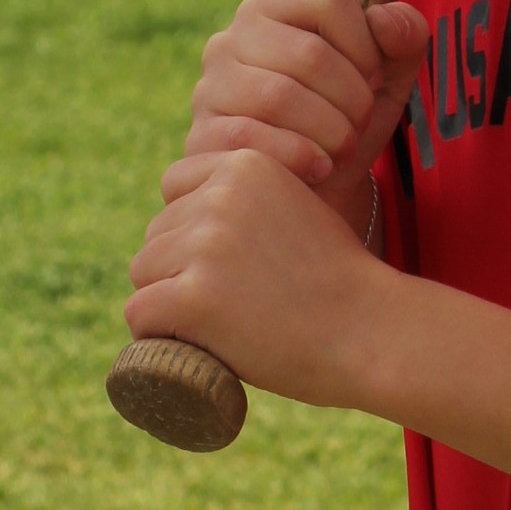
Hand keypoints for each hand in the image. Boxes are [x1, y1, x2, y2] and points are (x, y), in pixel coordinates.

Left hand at [125, 148, 391, 408]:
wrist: (371, 332)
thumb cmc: (340, 282)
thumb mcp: (297, 208)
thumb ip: (248, 200)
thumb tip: (190, 214)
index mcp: (246, 164)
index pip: (174, 187)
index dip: (190, 229)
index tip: (224, 262)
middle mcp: (219, 196)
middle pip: (157, 234)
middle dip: (180, 269)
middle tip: (234, 302)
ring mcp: (204, 246)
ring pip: (144, 273)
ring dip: (168, 302)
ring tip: (223, 324)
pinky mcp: (192, 297)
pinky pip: (140, 314)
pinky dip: (157, 336)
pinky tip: (195, 345)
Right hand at [186, 0, 427, 223]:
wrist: (311, 191)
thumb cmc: (345, 121)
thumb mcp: (388, 79)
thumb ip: (404, 36)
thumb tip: (383, 20)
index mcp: (271, 9)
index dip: (367, 44)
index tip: (374, 80)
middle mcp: (230, 39)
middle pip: (310, 53)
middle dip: (354, 99)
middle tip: (361, 124)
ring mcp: (209, 88)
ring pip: (280, 96)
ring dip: (331, 131)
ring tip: (343, 148)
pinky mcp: (200, 138)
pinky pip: (252, 140)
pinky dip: (300, 157)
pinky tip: (319, 168)